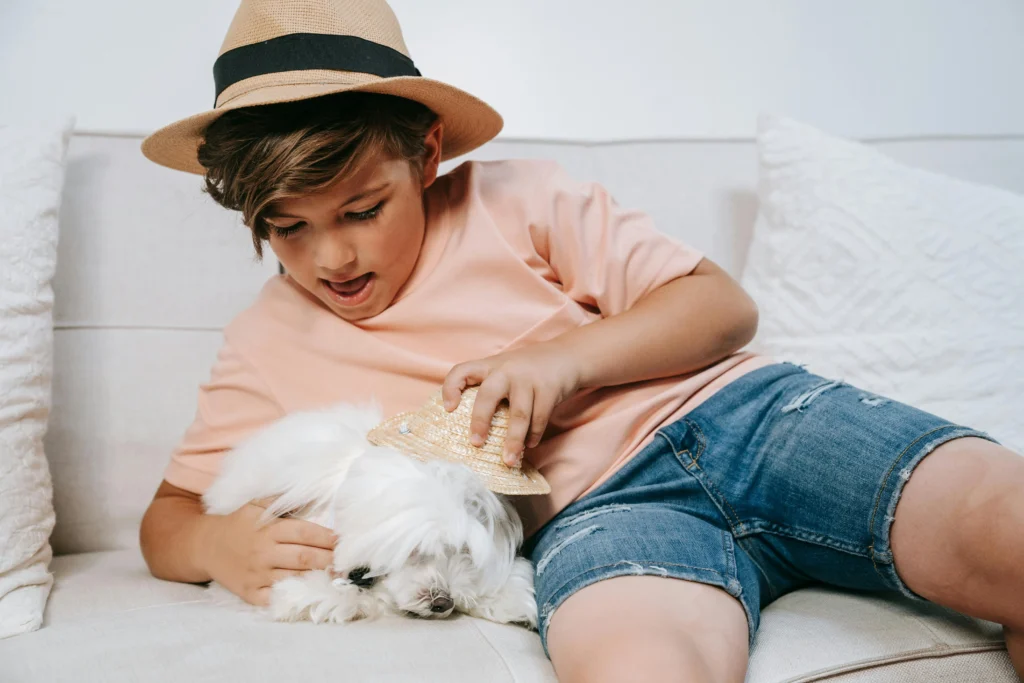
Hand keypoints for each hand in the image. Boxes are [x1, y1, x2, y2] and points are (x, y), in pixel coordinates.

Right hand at [196, 503, 336, 605]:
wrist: (205, 546)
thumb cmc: (238, 523)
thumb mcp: (256, 505)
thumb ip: (282, 500)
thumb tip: (313, 493)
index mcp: (268, 529)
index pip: (305, 533)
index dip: (327, 538)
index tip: (344, 541)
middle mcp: (263, 552)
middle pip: (303, 558)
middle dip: (329, 561)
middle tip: (348, 564)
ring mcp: (256, 574)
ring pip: (292, 579)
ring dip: (316, 579)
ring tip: (336, 578)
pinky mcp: (249, 593)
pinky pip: (273, 598)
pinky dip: (290, 597)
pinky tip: (307, 595)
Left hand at [442, 341, 583, 466]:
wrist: (566, 355)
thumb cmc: (528, 370)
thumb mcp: (505, 370)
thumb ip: (490, 387)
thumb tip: (471, 427)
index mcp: (490, 366)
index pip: (462, 371)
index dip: (451, 388)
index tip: (448, 409)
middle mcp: (507, 370)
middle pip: (487, 395)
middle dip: (480, 421)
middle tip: (475, 443)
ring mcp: (529, 379)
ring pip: (518, 415)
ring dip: (513, 441)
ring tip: (507, 460)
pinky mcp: (549, 389)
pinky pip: (539, 418)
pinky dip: (533, 435)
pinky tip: (529, 445)